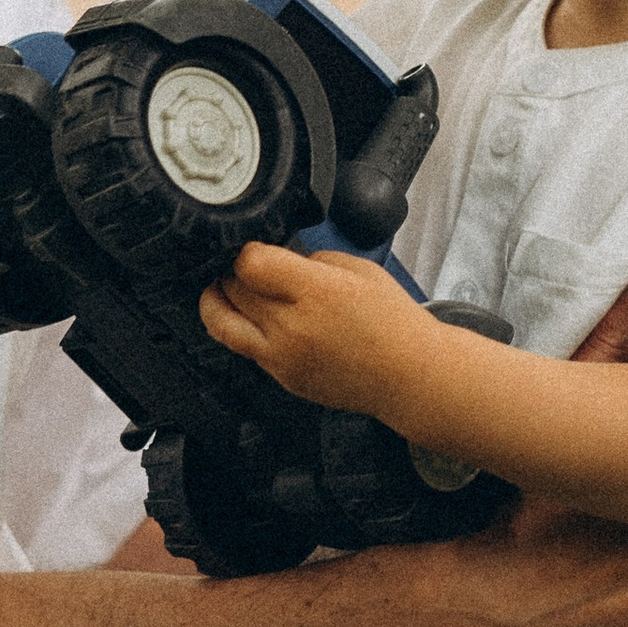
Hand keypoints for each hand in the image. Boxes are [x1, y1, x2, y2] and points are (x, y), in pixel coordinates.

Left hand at [200, 240, 435, 417]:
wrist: (409, 375)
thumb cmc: (392, 323)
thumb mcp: (359, 269)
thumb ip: (311, 260)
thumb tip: (278, 258)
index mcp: (317, 291)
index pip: (249, 262)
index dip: (246, 250)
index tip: (255, 248)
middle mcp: (293, 326)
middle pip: (233, 288)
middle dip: (235, 271)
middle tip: (247, 266)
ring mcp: (284, 357)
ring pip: (221, 322)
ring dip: (218, 300)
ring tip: (224, 288)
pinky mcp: (283, 378)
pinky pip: (242, 347)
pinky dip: (240, 327)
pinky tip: (253, 317)